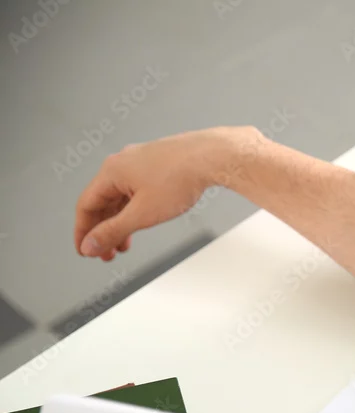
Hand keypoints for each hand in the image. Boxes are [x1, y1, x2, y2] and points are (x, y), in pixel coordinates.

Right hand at [73, 126, 262, 260]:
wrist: (212, 157)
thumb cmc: (180, 178)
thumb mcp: (142, 214)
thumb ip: (114, 231)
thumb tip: (91, 244)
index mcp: (111, 171)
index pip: (86, 205)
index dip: (83, 232)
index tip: (86, 250)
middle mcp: (122, 163)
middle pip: (102, 202)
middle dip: (103, 231)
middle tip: (107, 253)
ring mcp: (141, 162)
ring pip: (121, 198)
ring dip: (120, 223)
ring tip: (124, 244)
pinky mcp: (157, 165)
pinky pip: (136, 191)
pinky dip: (134, 210)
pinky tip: (141, 222)